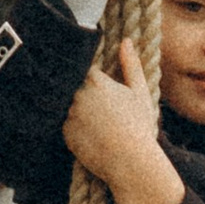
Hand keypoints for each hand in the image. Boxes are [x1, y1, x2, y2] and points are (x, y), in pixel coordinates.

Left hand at [64, 41, 181, 203]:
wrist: (131, 162)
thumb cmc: (139, 126)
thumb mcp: (139, 92)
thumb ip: (131, 65)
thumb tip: (126, 41)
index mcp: (95, 80)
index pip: (84, 69)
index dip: (92, 77)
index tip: (101, 88)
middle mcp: (77, 94)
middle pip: (73, 85)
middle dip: (81, 92)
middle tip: (100, 108)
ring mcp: (69, 114)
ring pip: (68, 105)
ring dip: (77, 109)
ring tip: (97, 123)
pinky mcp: (65, 133)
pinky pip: (66, 124)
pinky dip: (75, 127)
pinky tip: (92, 135)